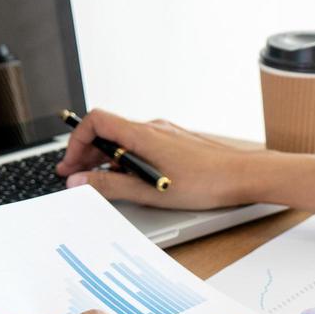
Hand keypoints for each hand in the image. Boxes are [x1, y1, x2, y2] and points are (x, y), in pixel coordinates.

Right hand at [57, 108, 271, 209]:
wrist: (244, 176)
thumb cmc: (205, 183)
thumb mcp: (150, 191)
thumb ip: (110, 185)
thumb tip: (79, 181)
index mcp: (142, 134)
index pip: (96, 122)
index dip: (77, 141)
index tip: (71, 164)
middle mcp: (152, 128)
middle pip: (107, 132)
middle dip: (87, 154)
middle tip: (75, 177)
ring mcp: (165, 134)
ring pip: (124, 140)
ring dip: (107, 159)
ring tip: (101, 181)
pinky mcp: (175, 143)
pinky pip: (141, 146)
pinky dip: (127, 160)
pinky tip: (132, 180)